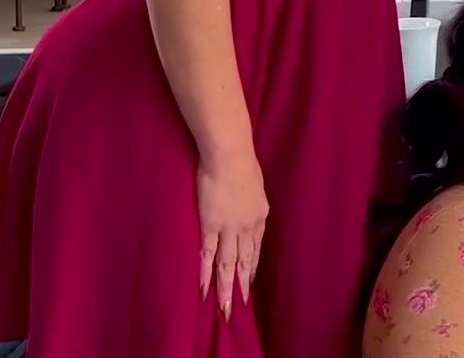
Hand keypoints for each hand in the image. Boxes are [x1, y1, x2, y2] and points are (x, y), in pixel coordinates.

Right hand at [197, 149, 268, 319]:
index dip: (251, 267)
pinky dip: (206, 273)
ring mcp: (229, 228)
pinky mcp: (210, 225)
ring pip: (227, 264)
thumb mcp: (255, 183)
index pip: (255, 249)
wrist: (229, 155)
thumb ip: (251, 197)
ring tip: (224, 309)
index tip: (248, 282)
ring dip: (225, 288)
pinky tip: (205, 290)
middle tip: (240, 306)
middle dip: (241, 286)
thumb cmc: (242, 162)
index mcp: (259, 216)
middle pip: (244, 262)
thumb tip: (248, 199)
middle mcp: (247, 227)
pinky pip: (208, 254)